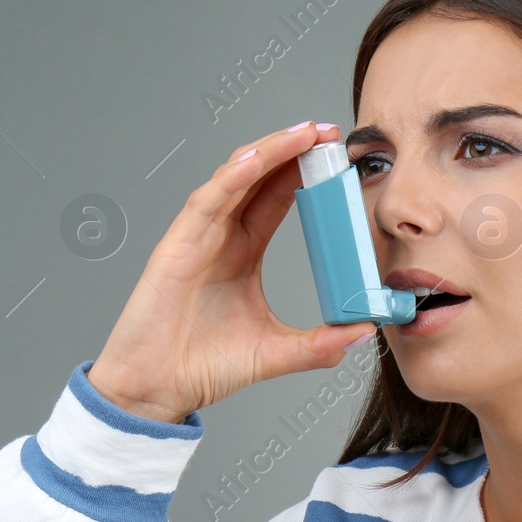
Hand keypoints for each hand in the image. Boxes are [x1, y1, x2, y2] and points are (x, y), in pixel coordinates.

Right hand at [87, 121, 376, 422]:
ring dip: (269, 151)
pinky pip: (206, 201)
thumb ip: (318, 344)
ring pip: (234, 178)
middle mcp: (220, 237)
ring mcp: (196, 237)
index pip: (276, 199)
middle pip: (258, 177)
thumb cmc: (203, 366)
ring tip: (304, 133)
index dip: (303, 173)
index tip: (337, 157)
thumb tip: (363, 334)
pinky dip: (232, 177)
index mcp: (242, 252)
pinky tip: (258, 159)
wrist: (158, 389)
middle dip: (292, 149)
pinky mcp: (176, 246)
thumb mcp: (275, 352)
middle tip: (329, 132)